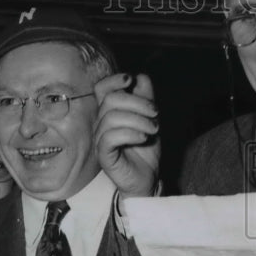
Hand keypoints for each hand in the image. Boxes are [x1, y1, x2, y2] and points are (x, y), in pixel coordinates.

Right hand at [94, 72, 159, 197]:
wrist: (148, 178)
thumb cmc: (145, 150)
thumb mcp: (150, 119)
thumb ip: (146, 98)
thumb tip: (141, 77)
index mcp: (110, 112)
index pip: (102, 89)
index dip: (114, 80)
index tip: (131, 80)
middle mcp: (101, 123)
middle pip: (111, 100)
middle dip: (137, 102)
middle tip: (155, 113)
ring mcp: (100, 139)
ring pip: (112, 118)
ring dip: (138, 120)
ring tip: (153, 129)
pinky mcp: (103, 154)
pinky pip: (110, 137)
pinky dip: (130, 133)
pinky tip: (144, 137)